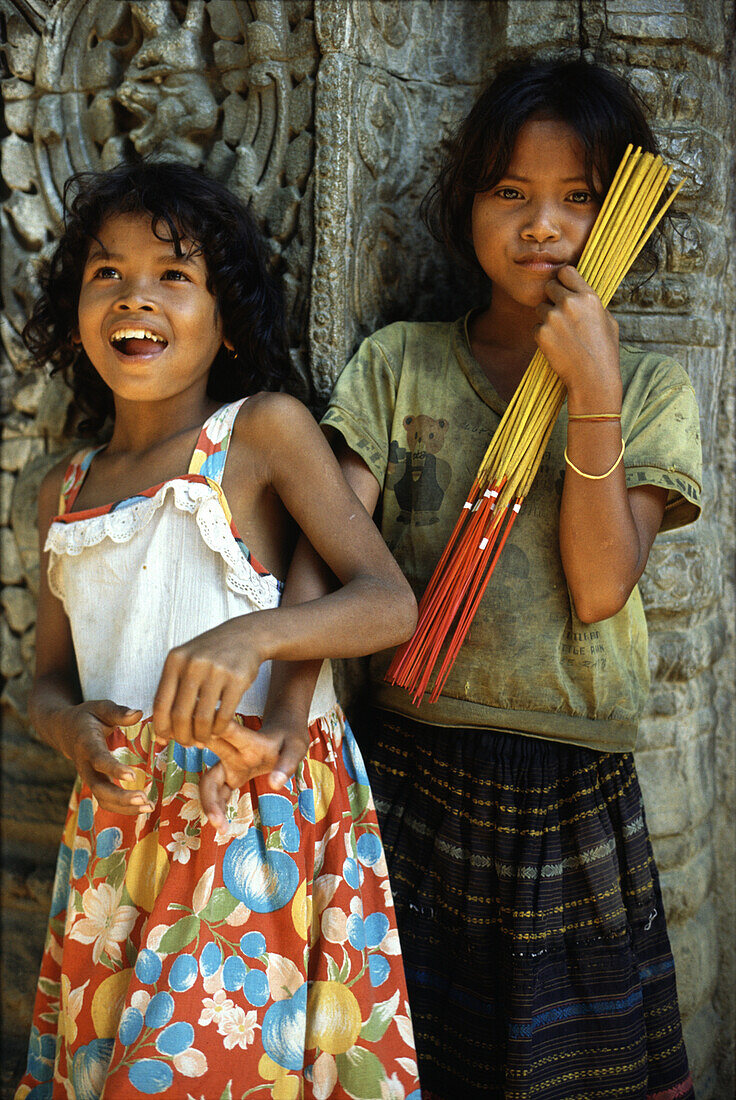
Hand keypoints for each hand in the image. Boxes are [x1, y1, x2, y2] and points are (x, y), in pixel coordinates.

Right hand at [63, 700, 150, 814]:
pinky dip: (123, 807)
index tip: (132, 776)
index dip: (113, 769)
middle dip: (121, 797)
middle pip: (99, 787)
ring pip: (102, 799)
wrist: (65, 730)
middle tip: (144, 799)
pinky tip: (142, 807)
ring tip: (149, 807)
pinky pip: (106, 800)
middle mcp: (85, 765)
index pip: (98, 759)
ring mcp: (88, 777)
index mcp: (87, 743)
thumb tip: (139, 713)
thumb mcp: (100, 708)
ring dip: (125, 806)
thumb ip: (118, 712)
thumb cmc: (88, 717)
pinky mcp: (95, 783)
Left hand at [152, 617, 266, 746]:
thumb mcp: (186, 660)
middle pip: (180, 714)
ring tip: (202, 740)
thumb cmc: (211, 654)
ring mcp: (216, 671)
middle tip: (186, 744)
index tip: (164, 739)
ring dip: (201, 736)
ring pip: (202, 718)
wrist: (245, 635)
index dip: (161, 726)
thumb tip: (162, 732)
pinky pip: (224, 714)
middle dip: (182, 736)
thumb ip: (172, 690)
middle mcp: (193, 664)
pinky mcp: (238, 679)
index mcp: (175, 660)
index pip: (160, 703)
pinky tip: (217, 730)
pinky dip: (219, 729)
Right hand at [198, 713, 310, 832]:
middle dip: (208, 798)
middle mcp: (231, 753)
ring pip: (209, 784)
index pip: (223, 739)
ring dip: (210, 805)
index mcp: (248, 742)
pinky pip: (216, 792)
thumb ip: (287, 765)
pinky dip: (216, 807)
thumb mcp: (296, 748)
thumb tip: (275, 785)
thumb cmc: (290, 738)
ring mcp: (228, 764)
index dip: (207, 740)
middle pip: (210, 772)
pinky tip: (222, 826)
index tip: (198, 748)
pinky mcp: (230, 774)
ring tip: (221, 829)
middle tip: (216, 821)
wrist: (283, 730)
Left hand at [535, 266, 621, 408]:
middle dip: (552, 298)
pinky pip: (536, 327)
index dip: (563, 280)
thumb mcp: (608, 321)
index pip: (566, 272)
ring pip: (540, 308)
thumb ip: (592, 303)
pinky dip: (542, 335)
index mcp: (588, 297)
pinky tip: (557, 346)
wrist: (593, 378)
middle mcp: (570, 303)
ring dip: (546, 317)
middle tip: (560, 315)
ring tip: (562, 334)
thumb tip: (581, 292)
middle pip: (549, 287)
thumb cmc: (604, 351)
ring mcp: (553, 318)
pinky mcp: (541, 333)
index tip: (564, 289)